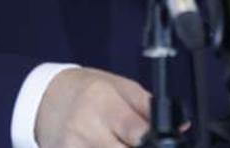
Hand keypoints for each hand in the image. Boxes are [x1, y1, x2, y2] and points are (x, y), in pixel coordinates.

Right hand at [34, 66, 150, 147]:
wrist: (49, 99)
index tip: (160, 144)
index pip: (136, 133)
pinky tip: (108, 147)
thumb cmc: (90, 92)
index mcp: (102, 101)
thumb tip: (180, 127)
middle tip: (140, 144)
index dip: (152, 143)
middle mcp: (85, 128)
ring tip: (119, 142)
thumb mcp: (122, 87)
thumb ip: (149, 108)